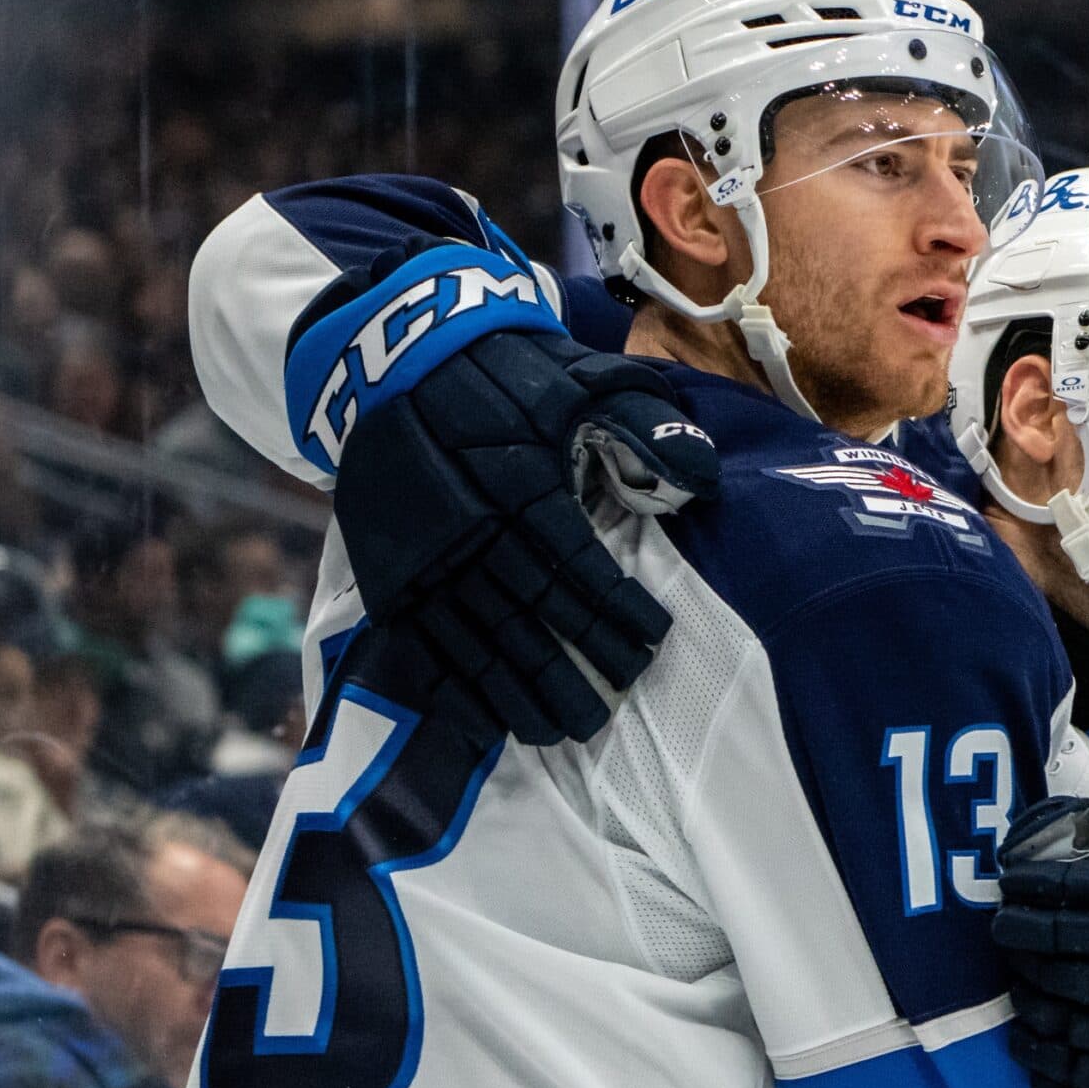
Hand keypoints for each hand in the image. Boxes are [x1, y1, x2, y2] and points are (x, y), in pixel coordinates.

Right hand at [333, 323, 717, 747]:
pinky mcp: (388, 573)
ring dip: (520, 691)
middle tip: (613, 703)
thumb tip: (700, 482)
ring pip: (478, 640)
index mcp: (524, 484)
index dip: (618, 610)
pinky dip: (453, 688)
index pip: (579, 565)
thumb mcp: (589, 379)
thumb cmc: (510, 373)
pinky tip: (485, 722)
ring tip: (561, 730)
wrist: (400, 357)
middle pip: (531, 615)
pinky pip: (420, 644)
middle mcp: (472, 530)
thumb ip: (645, 427)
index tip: (652, 640)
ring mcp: (424, 557)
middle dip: (576, 665)